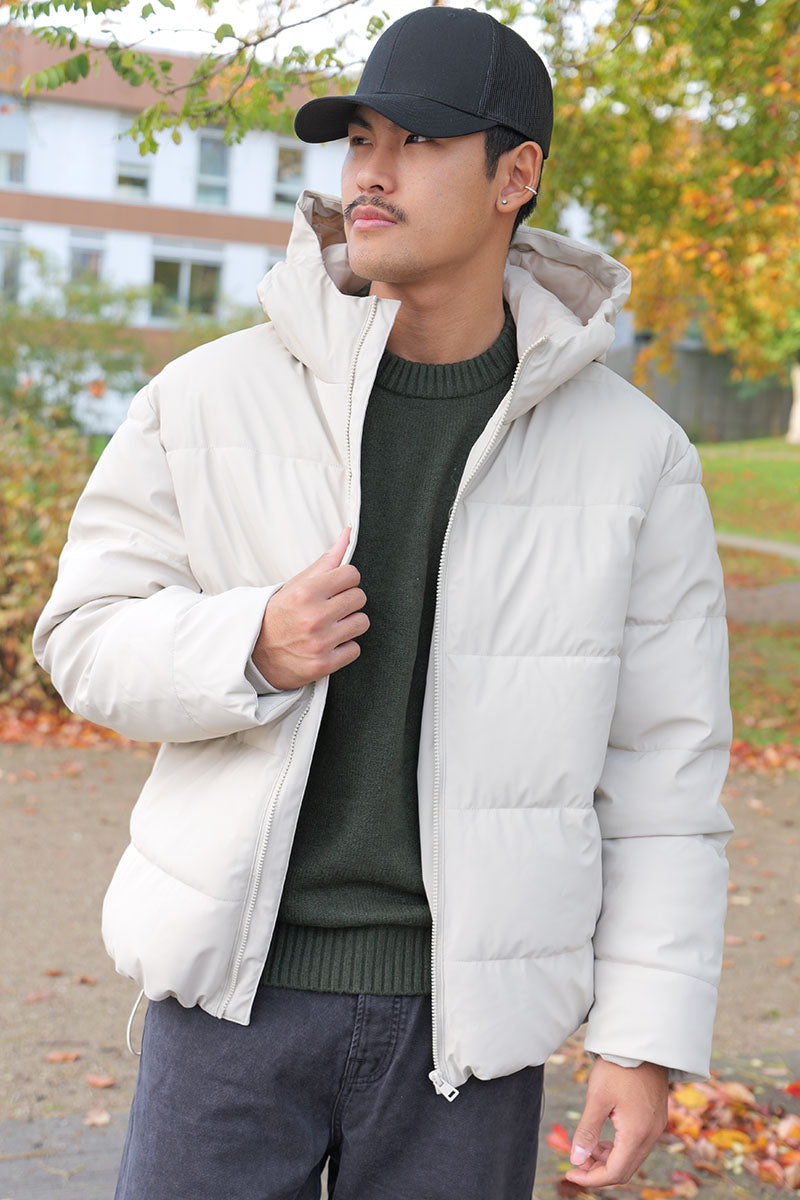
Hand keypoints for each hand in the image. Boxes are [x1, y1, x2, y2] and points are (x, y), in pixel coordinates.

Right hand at [252, 528, 368, 690]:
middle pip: (359, 598)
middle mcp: (313, 617)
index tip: (335, 588)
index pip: (351, 575)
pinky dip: (344, 648)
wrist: (254, 653)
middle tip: (331, 608)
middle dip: (348, 601)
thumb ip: (327, 560)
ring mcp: (319, 643)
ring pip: (361, 623)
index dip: (345, 580)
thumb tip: (349, 533)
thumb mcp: (297, 584)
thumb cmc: (279, 614)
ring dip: (349, 624)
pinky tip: (329, 644)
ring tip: (331, 626)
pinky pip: (355, 649)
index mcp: (306, 593)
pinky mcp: (323, 665)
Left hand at [564, 1058, 668, 1188]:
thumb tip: (575, 1159)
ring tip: (586, 1148)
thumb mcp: (597, 1098)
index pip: (615, 1172)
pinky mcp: (655, 1118)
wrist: (642, 1043)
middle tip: (576, 1162)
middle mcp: (651, 1135)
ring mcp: (655, 1127)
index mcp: (637, 1133)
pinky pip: (637, 1145)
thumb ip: (587, 1132)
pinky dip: (618, 1148)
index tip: (569, 1173)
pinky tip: (602, 1139)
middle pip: (624, 1170)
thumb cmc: (618, 1067)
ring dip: (608, 1160)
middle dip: (598, 1171)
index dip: (591, 1178)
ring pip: (631, 1158)